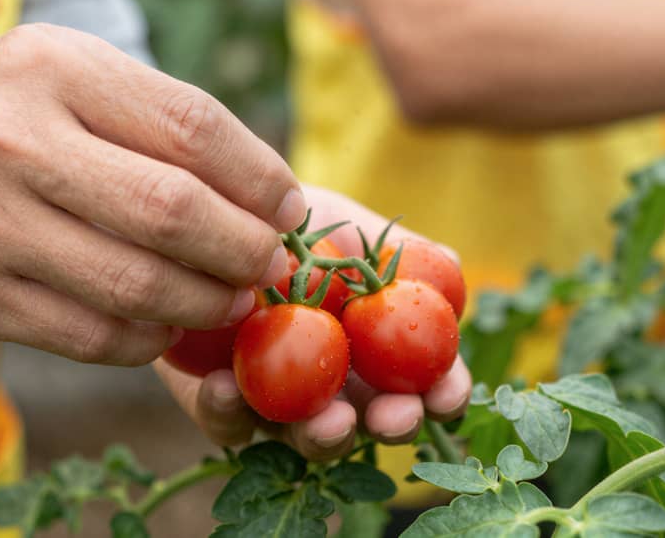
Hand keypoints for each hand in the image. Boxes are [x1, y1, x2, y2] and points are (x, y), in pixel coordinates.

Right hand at [0, 24, 302, 364]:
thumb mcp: (49, 71)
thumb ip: (144, 113)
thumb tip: (259, 185)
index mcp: (50, 68)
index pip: (192, 126)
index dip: (259, 176)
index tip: (288, 206)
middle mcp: (14, 140)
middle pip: (174, 212)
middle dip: (245, 249)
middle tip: (270, 264)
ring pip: (136, 286)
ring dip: (205, 304)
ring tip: (229, 300)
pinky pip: (89, 334)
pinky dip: (145, 339)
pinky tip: (163, 325)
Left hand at [155, 185, 471, 459]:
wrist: (211, 225)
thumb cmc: (292, 227)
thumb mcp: (342, 223)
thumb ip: (391, 248)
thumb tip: (452, 261)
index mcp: (379, 353)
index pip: (426, 385)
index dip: (445, 395)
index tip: (447, 392)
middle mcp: (337, 389)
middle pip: (374, 425)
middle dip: (390, 425)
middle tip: (392, 417)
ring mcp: (281, 407)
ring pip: (307, 440)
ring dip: (321, 436)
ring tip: (323, 420)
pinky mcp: (223, 408)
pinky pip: (228, 423)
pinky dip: (228, 411)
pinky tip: (223, 385)